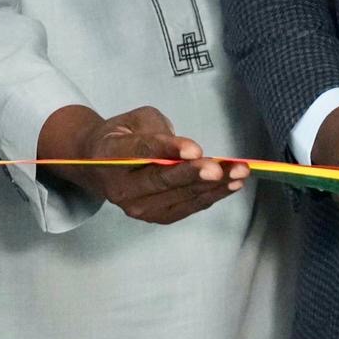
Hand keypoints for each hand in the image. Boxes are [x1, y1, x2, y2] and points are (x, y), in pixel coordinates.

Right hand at [39, 105, 244, 225]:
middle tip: (220, 168)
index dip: (169, 150)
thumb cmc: (123, 137)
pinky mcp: (155, 217)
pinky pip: (187, 207)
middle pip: (161, 181)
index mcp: (109, 156)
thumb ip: (159, 133)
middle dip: (194, 174)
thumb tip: (188, 152)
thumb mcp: (136, 121)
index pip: (141, 153)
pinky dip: (211, 196)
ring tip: (239, 173)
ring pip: (179, 197)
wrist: (99, 164)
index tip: (194, 149)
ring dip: (213, 186)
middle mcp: (119, 188)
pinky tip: (233, 184)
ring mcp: (137, 207)